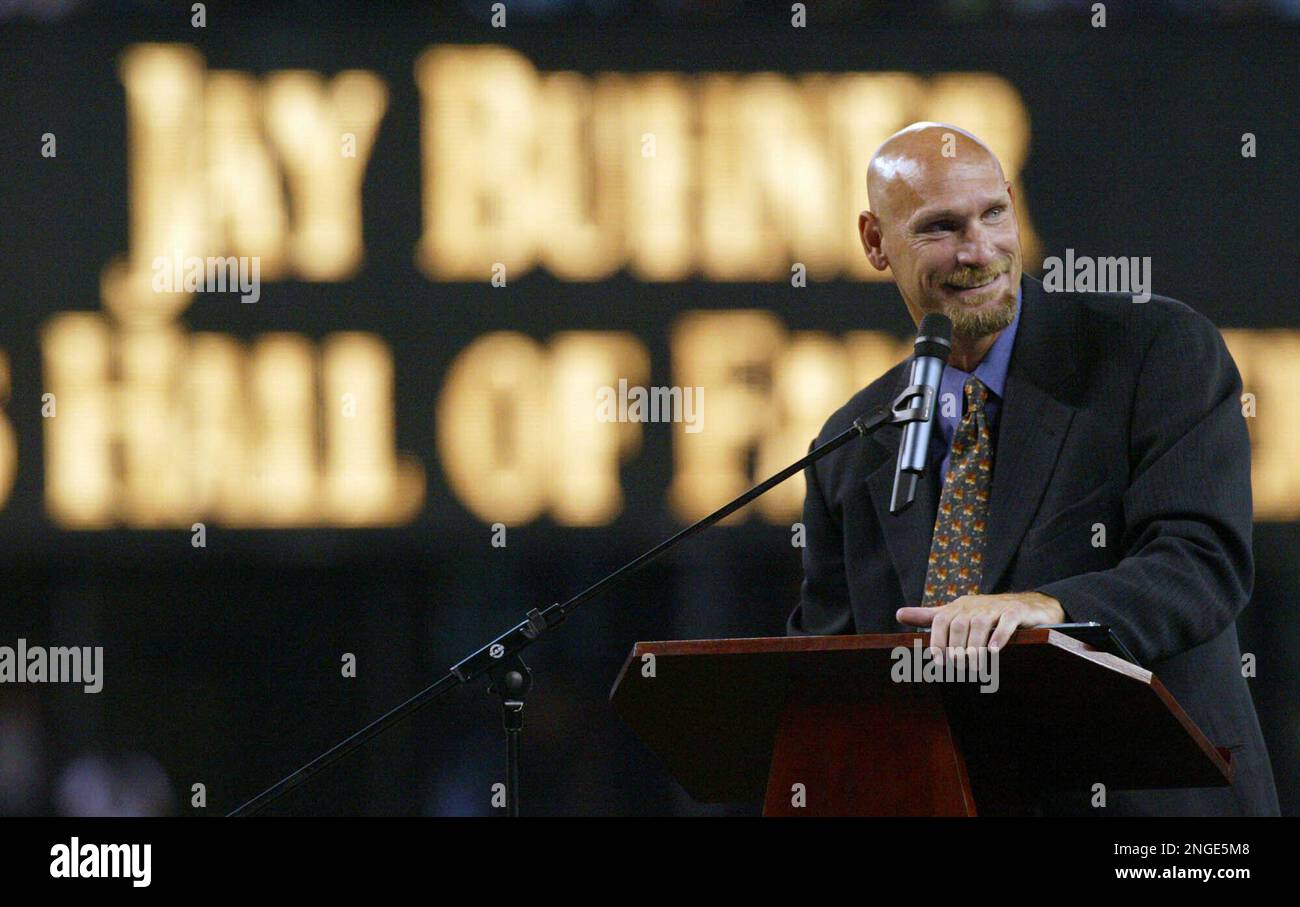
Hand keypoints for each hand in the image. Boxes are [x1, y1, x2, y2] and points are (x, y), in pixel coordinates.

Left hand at [896, 592, 1064, 652]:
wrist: (1028, 605)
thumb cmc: (987, 613)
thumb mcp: (957, 613)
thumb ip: (930, 616)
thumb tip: (898, 614)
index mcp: (959, 606)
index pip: (941, 619)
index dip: (937, 640)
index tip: (937, 661)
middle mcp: (975, 604)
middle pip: (959, 624)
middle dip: (956, 649)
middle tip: (959, 668)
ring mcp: (997, 607)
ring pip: (981, 625)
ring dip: (975, 647)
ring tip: (975, 666)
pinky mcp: (1016, 612)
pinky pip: (1006, 622)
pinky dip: (999, 636)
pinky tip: (994, 652)